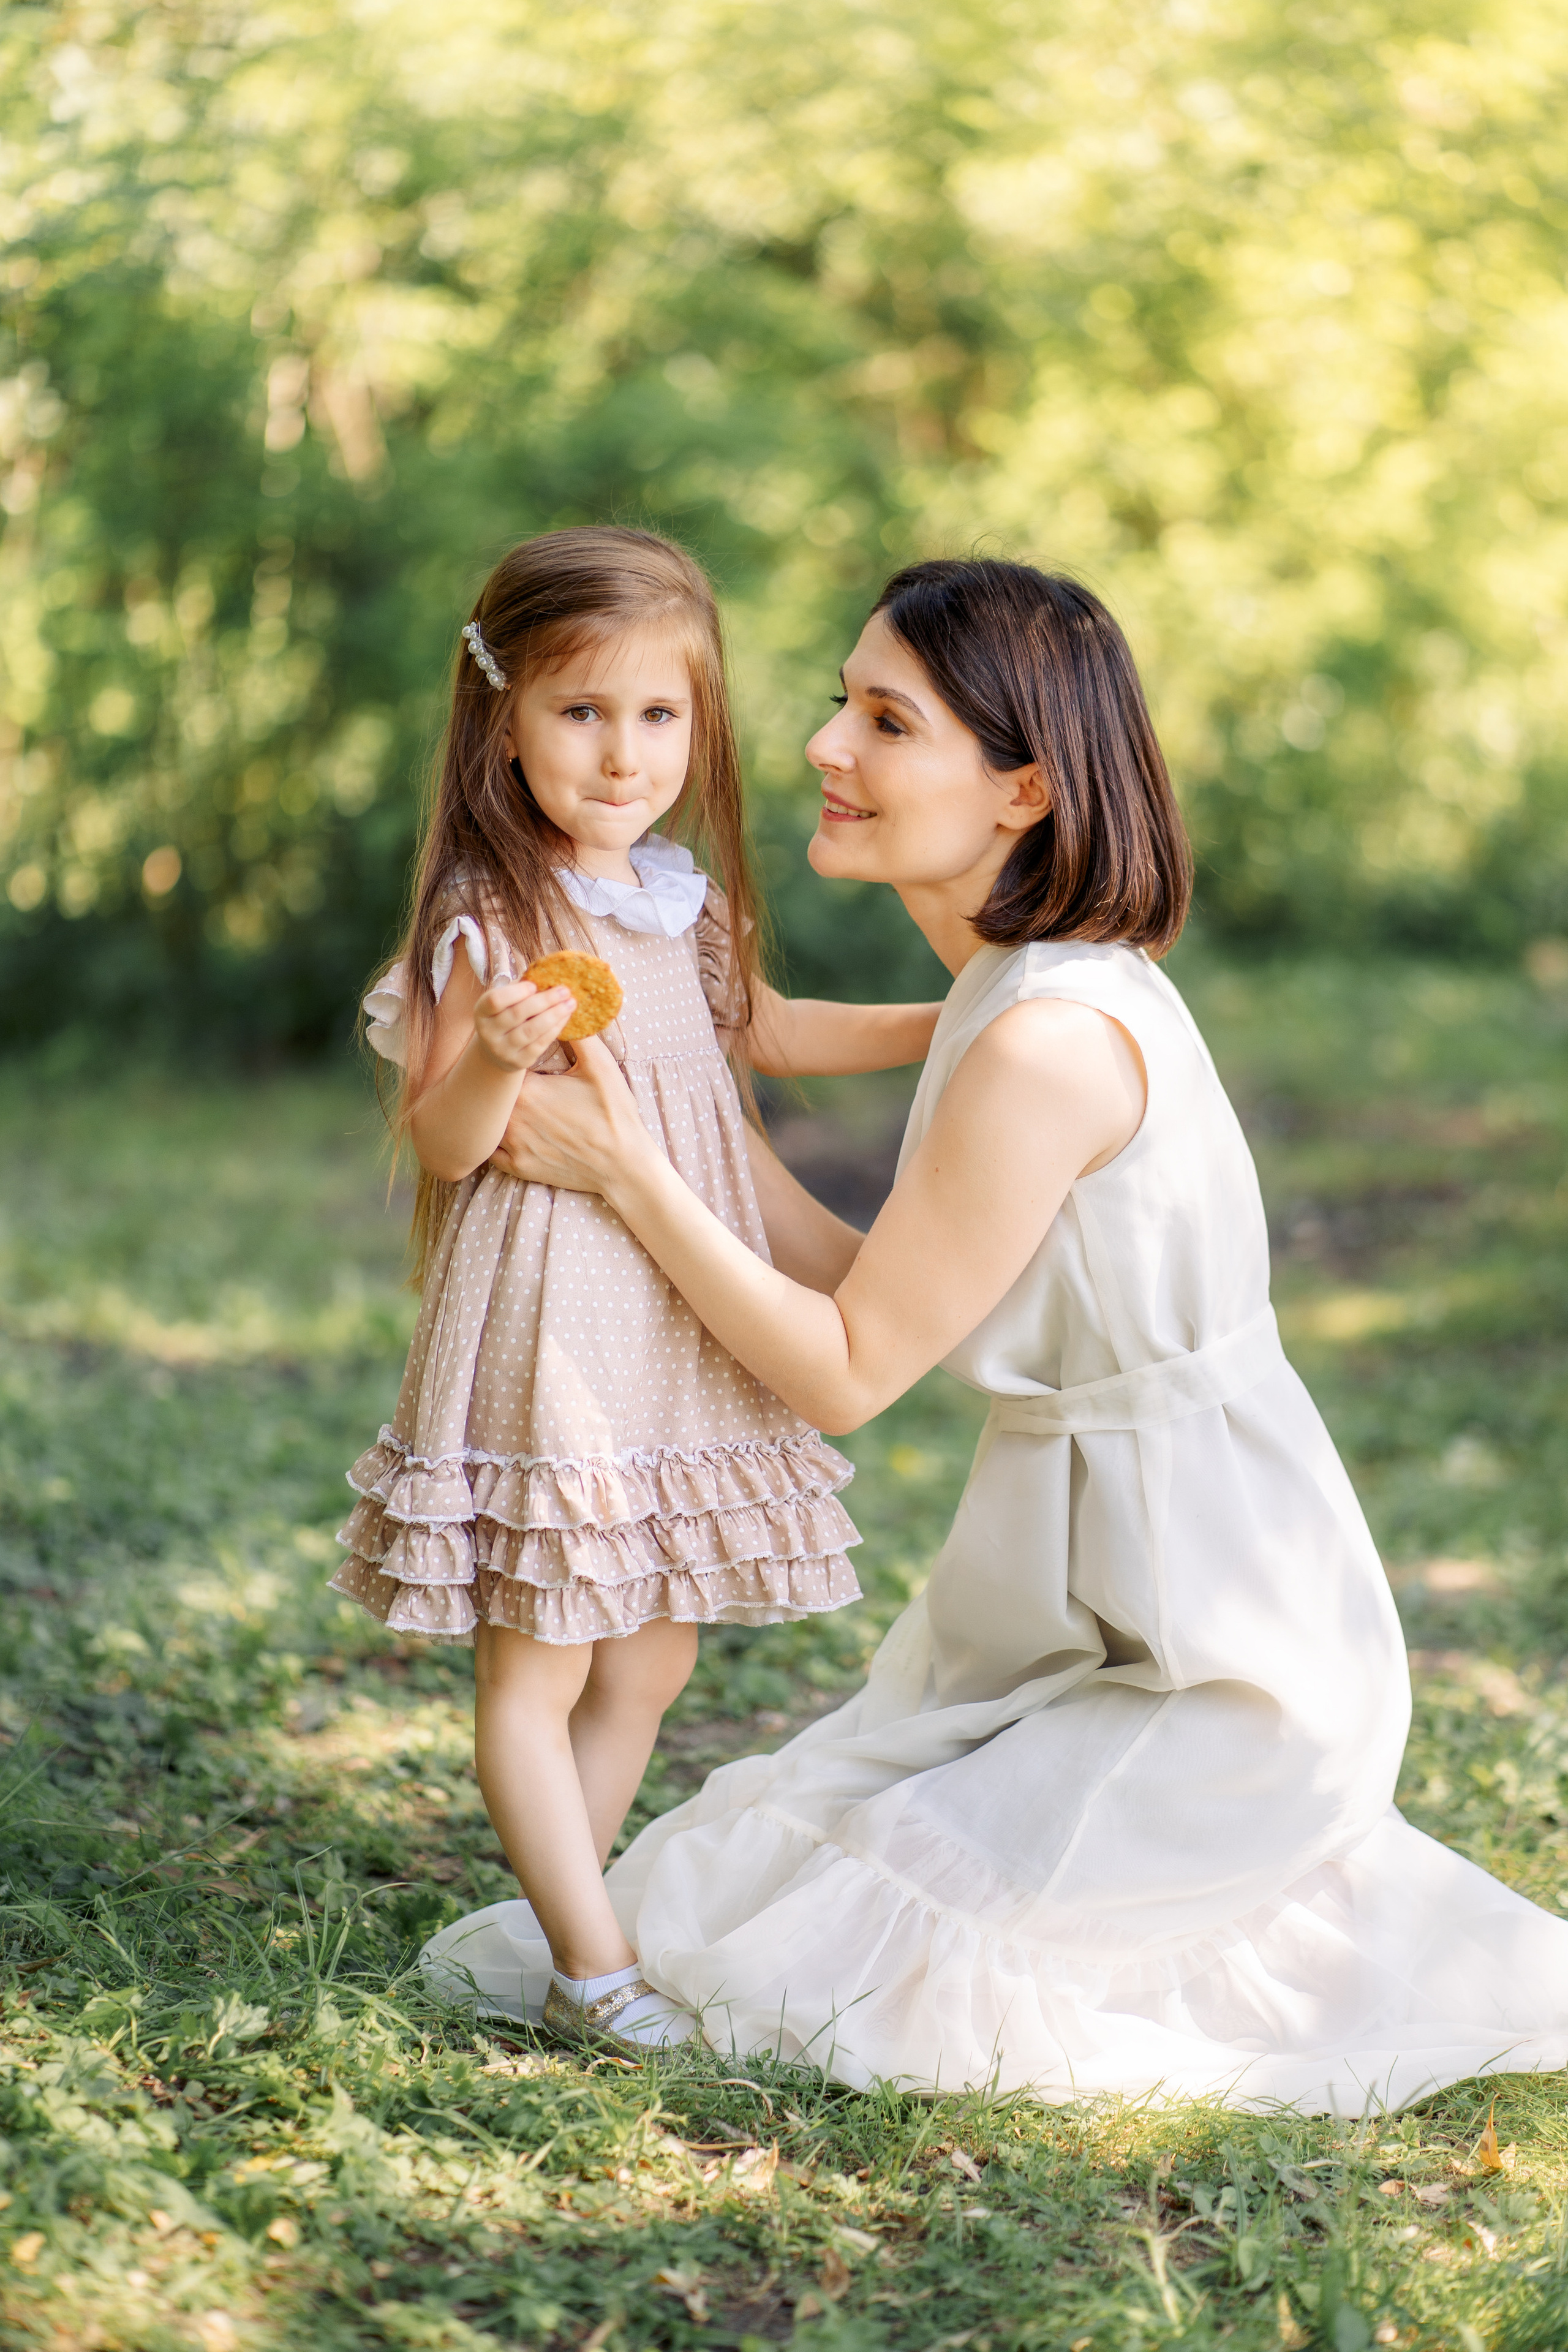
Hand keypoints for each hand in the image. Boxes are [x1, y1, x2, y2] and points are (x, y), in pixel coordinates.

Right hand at [471, 979, 573, 1072]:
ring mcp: (502, 1050)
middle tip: (564, 990)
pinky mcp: (518, 1061)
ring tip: (570, 1003)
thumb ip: (518, 990)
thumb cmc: (505, 1017)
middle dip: (544, 1000)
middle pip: (517, 1014)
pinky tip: (565, 1017)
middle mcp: (488, 1032)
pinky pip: (540, 1043)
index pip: (495, 1000)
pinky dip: (555, 1029)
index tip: (534, 985)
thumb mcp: (504, 1003)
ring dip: (554, 1014)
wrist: (496, 1053)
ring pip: (532, 1030)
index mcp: (481, 1012)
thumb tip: (547, 976)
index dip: (516, 992)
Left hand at [489, 1035, 652, 1193]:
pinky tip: (506, 1132)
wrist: (623, 1164)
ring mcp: (513, 1146)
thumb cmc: (614, 1114)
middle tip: (517, 1082)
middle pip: (492, 1094)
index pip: (503, 1066)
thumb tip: (566, 1008)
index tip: (519, 1058)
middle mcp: (513, 1118)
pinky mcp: (518, 1167)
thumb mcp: (601, 1067)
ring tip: (503, 1105)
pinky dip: (496, 1142)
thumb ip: (579, 1035)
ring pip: (488, 1122)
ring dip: (493, 1112)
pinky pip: (492, 1152)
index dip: (510, 1059)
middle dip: (499, 1086)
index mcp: (529, 1090)